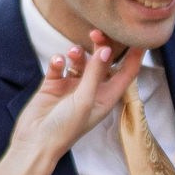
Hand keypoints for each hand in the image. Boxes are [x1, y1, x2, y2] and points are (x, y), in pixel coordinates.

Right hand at [6, 32, 142, 172]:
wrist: (35, 141)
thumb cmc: (65, 128)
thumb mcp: (85, 99)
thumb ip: (95, 73)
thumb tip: (107, 49)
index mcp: (106, 97)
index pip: (126, 73)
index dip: (135, 56)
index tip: (140, 36)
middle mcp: (91, 90)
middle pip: (103, 62)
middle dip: (101, 46)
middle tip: (96, 33)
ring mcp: (72, 86)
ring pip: (80, 61)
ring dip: (77, 54)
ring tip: (72, 53)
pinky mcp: (54, 84)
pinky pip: (60, 65)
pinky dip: (59, 61)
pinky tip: (57, 63)